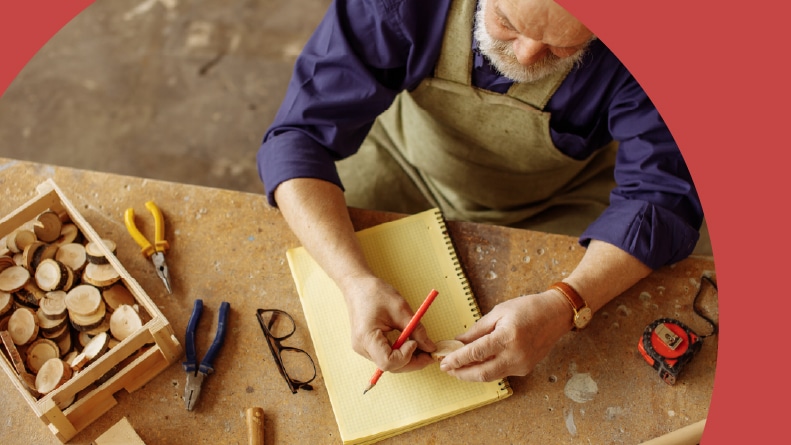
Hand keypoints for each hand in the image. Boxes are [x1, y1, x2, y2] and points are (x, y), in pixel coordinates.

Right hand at [341, 276, 436, 372]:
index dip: (405, 356)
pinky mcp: (367, 346)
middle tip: (429, 354)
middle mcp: (362, 347)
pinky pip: (385, 356)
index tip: (416, 343)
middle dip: (411, 362)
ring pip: (388, 363)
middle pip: (389, 366)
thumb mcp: (400, 309)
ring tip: (422, 348)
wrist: (358, 286)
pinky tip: (410, 345)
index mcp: (367, 337)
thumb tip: (430, 347)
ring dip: (407, 359)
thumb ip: (416, 330)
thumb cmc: (376, 293)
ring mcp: (363, 348)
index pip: (388, 361)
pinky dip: (399, 354)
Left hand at [439, 290, 570, 381]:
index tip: (443, 361)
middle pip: (482, 373)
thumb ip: (477, 330)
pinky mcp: (525, 369)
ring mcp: (522, 365)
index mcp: (507, 337)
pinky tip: (476, 364)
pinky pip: (501, 372)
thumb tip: (458, 342)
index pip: (476, 353)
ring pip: (490, 376)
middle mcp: (515, 355)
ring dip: (472, 374)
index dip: (457, 359)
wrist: (556, 315)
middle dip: (461, 373)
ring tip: (457, 368)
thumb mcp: (499, 312)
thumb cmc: (527, 308)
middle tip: (447, 368)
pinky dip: (486, 369)